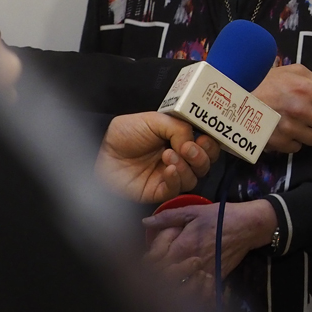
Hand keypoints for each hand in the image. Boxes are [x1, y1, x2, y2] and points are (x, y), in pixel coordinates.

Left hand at [95, 112, 220, 202]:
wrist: (101, 152)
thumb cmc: (125, 133)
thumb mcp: (154, 120)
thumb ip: (178, 127)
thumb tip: (192, 142)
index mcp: (180, 140)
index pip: (206, 145)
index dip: (210, 143)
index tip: (203, 137)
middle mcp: (179, 159)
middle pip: (205, 163)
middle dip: (202, 156)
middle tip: (188, 147)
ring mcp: (169, 176)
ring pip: (194, 177)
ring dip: (186, 166)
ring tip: (169, 155)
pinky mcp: (158, 192)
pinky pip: (176, 190)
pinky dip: (176, 179)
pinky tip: (168, 169)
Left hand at [142, 200, 275, 297]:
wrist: (249, 225)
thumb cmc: (221, 215)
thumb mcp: (194, 210)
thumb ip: (168, 217)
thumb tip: (145, 222)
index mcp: (183, 246)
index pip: (156, 264)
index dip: (146, 266)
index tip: (144, 264)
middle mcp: (192, 263)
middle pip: (166, 282)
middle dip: (156, 282)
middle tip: (151, 279)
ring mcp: (205, 273)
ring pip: (183, 292)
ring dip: (173, 292)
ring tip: (166, 291)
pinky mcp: (217, 278)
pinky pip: (203, 296)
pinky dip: (195, 299)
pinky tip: (189, 297)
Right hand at [254, 64, 311, 153]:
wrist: (235, 97)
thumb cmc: (265, 81)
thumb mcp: (293, 71)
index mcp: (305, 90)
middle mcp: (299, 111)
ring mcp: (288, 129)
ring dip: (311, 132)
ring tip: (299, 121)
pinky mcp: (278, 143)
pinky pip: (298, 147)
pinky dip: (294, 140)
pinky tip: (286, 128)